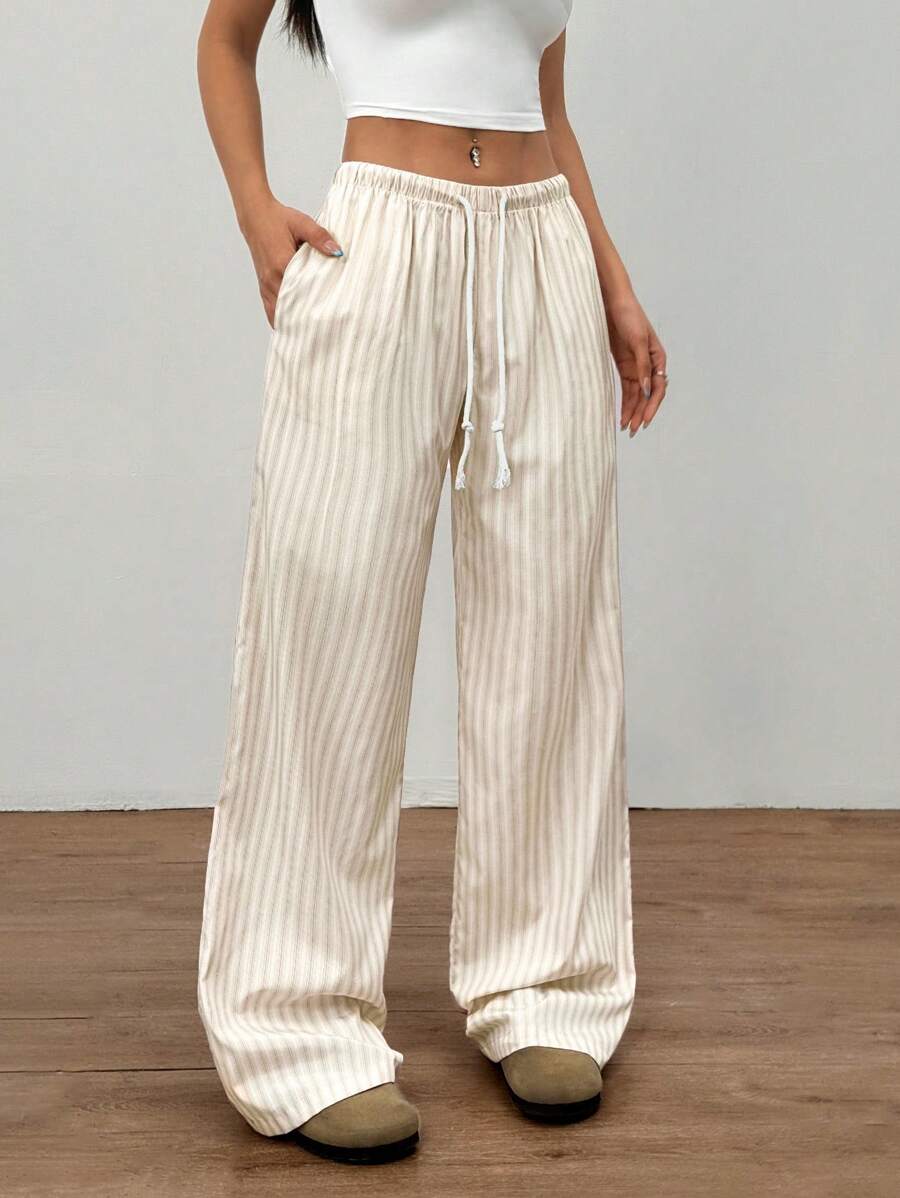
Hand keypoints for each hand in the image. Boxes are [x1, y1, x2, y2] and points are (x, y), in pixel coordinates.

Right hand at [238, 196, 342, 327]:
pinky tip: (292, 327)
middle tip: (322, 333)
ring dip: (291, 323)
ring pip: (277, 313)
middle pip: (289, 309)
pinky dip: (280, 319)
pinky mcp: (263, 285)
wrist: (255, 216)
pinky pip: (270, 309)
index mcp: (281, 265)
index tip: (327, 320)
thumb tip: (338, 251)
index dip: (314, 309)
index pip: (301, 294)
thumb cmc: (279, 218)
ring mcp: (266, 284)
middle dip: (303, 322)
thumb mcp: (302, 223)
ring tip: (308, 334)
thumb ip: (320, 237)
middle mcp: (272, 279)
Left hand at [604, 291, 667, 436]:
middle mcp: (649, 365)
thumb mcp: (637, 340)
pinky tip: (621, 415)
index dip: (651, 405)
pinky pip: (627, 389)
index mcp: (658, 358)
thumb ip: (642, 365)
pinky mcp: (624, 366)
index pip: (657, 388)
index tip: (644, 420)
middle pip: (647, 395)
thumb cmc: (629, 316)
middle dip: (641, 413)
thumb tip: (646, 389)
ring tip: (626, 428)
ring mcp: (636, 367)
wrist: (613, 302)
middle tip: (633, 430)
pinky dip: (625, 402)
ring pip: (637, 395)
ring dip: (632, 411)